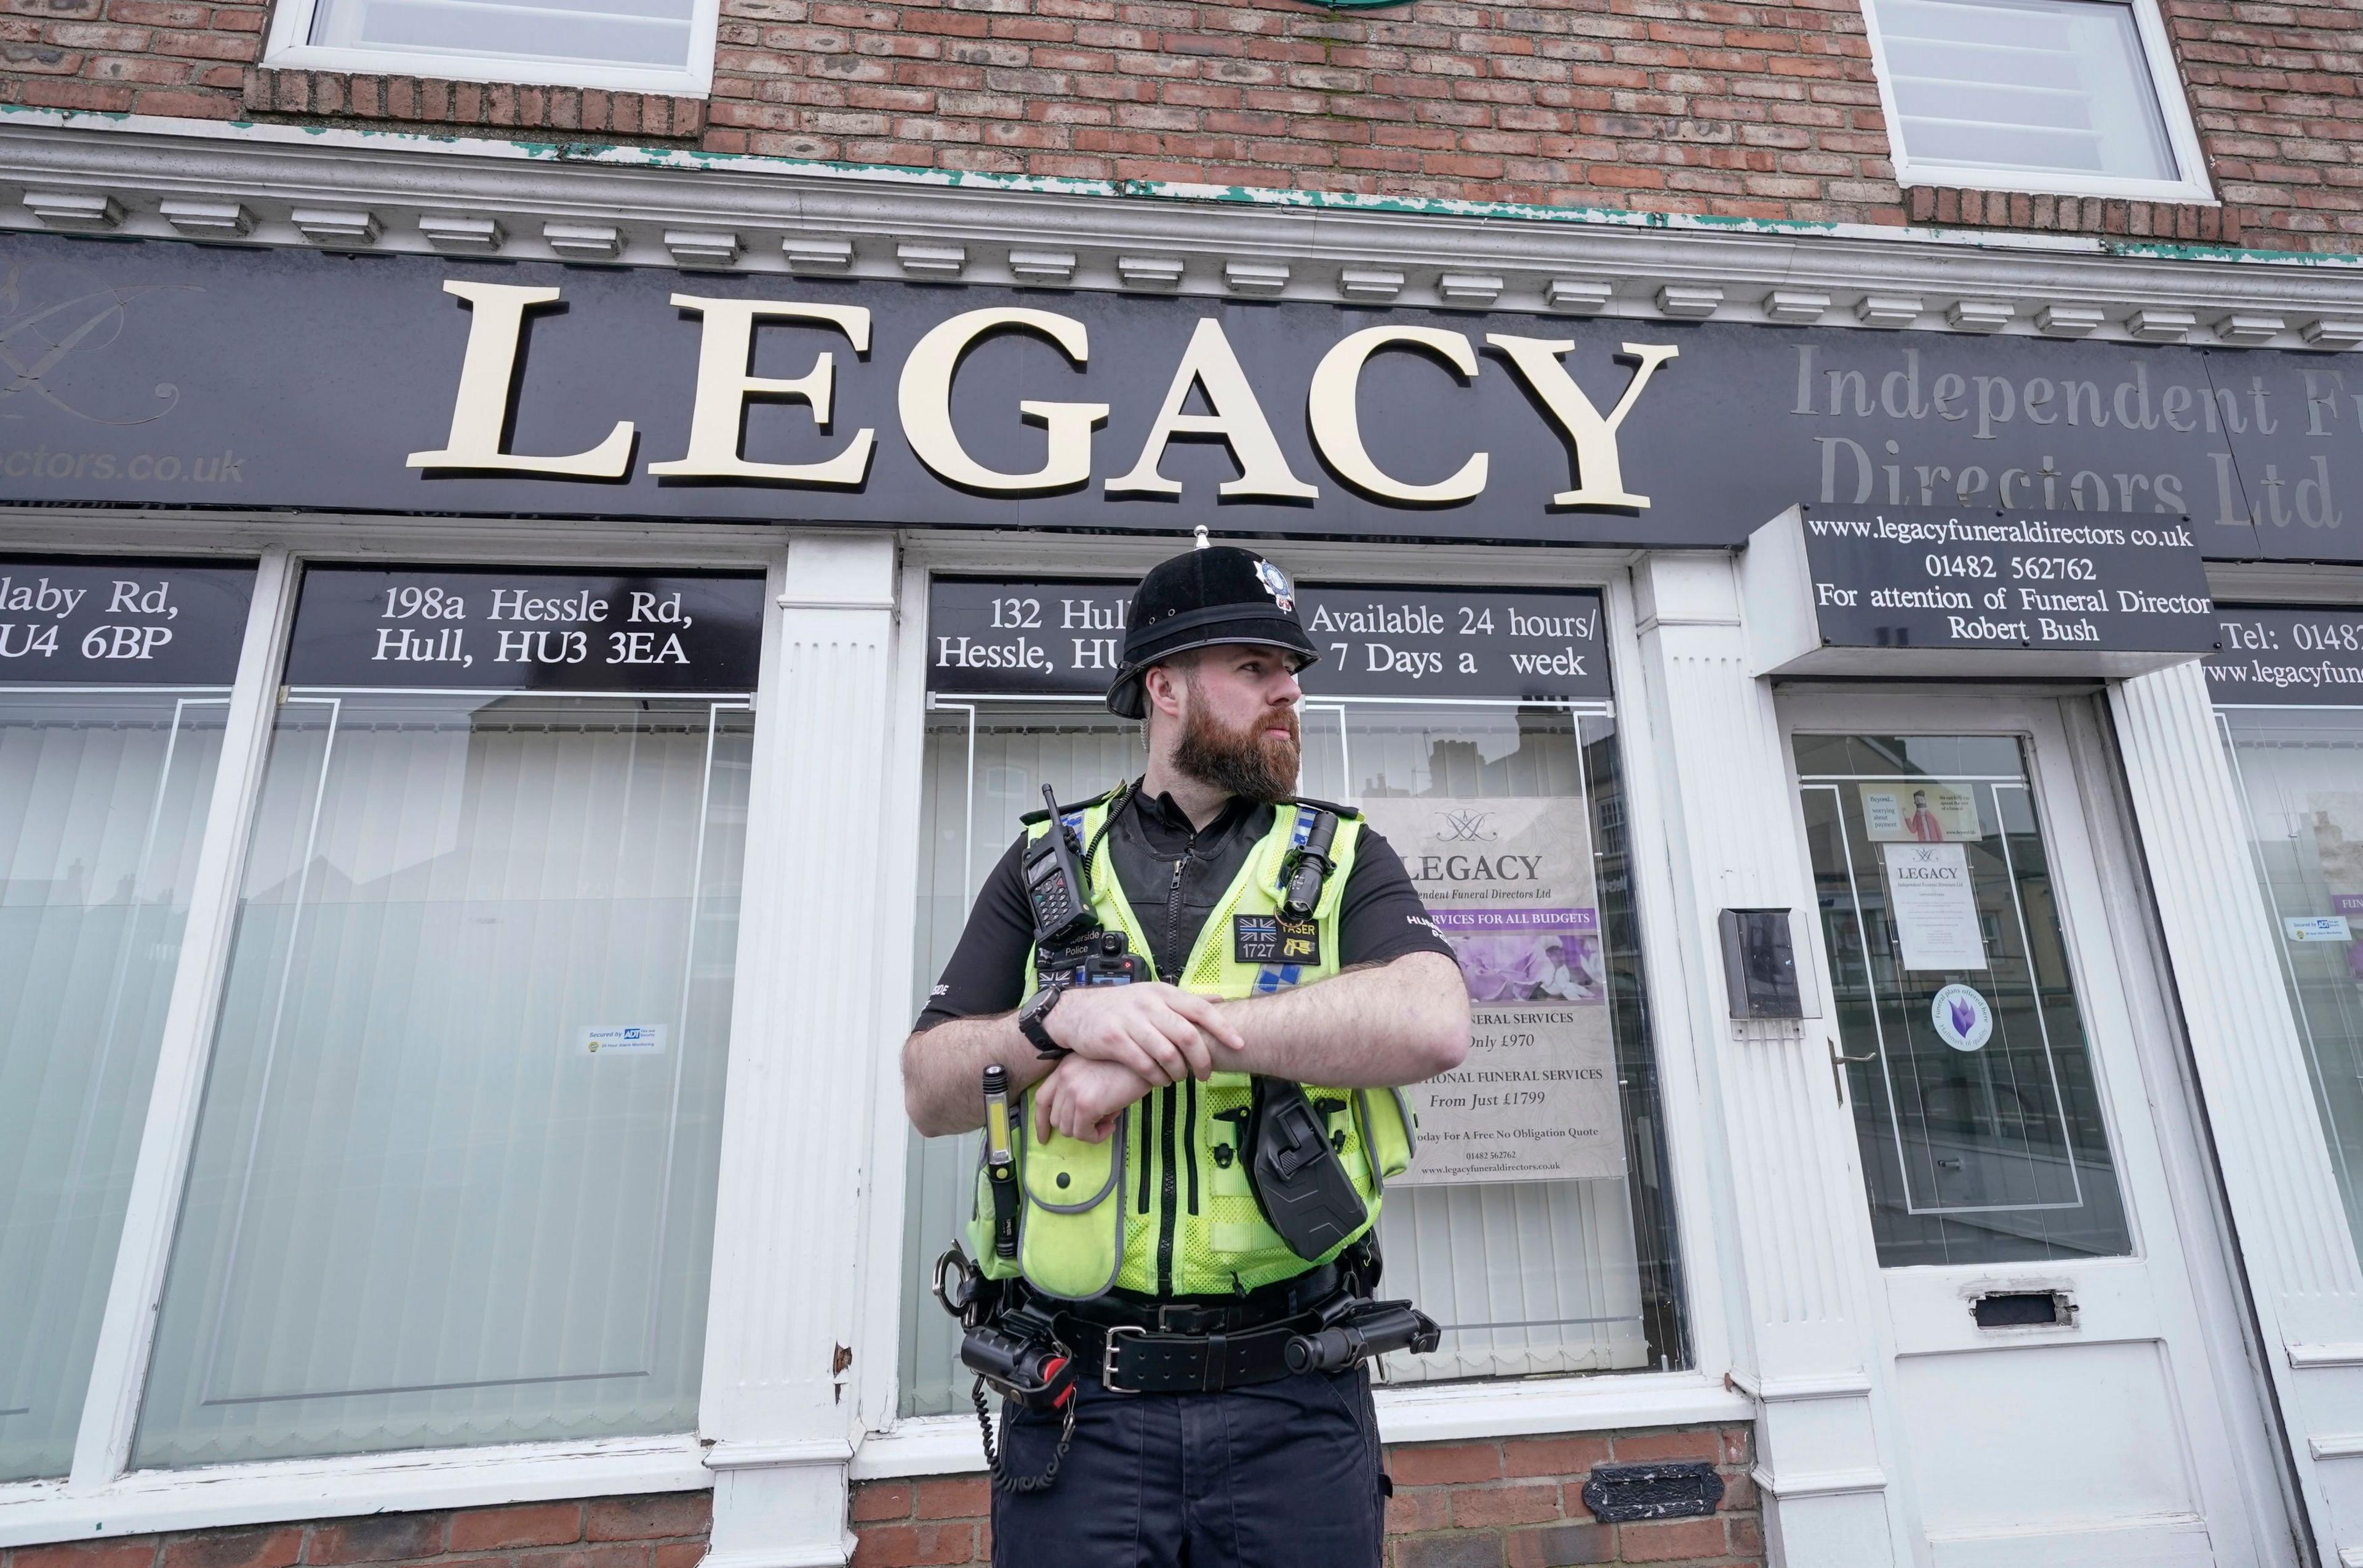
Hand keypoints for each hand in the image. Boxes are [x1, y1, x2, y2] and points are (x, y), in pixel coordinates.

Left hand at [1034, 1056, 1156, 1142]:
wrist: (1146, 1058)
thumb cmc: (1129, 1065)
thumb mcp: (1098, 1070)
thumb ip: (1084, 1088)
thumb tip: (1085, 1117)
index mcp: (1065, 1067)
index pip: (1042, 1099)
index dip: (1041, 1121)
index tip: (1044, 1136)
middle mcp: (1064, 1077)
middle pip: (1056, 1118)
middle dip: (1075, 1127)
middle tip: (1099, 1121)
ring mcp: (1073, 1090)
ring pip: (1068, 1129)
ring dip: (1088, 1132)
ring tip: (1107, 1121)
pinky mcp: (1086, 1104)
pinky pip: (1083, 1134)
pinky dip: (1096, 1136)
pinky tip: (1111, 1126)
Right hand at [1044, 981, 1243, 1086]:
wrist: (1076, 1011)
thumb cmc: (1121, 1006)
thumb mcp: (1153, 995)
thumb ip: (1185, 1000)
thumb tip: (1220, 1002)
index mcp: (1162, 992)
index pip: (1199, 1008)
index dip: (1222, 1027)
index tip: (1239, 1044)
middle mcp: (1148, 1004)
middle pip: (1186, 1034)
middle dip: (1201, 1058)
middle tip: (1205, 1074)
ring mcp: (1129, 1021)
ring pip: (1166, 1052)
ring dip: (1178, 1071)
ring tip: (1180, 1078)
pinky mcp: (1113, 1040)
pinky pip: (1143, 1064)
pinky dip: (1156, 1077)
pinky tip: (1159, 1081)